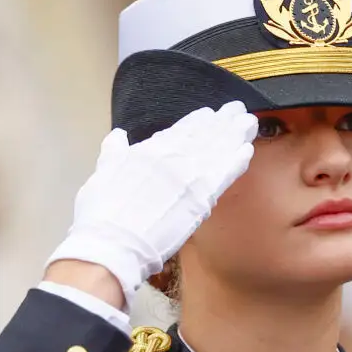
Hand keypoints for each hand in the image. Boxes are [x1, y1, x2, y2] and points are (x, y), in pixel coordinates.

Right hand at [46, 102, 257, 306]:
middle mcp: (172, 157)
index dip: (198, 121)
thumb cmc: (101, 213)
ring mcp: (189, 175)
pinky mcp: (202, 198)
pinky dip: (237, 160)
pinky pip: (225, 174)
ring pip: (218, 149)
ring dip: (235, 134)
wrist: (113, 241)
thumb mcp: (102, 172)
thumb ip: (113, 152)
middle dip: (222, 122)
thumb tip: (118, 136)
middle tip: (238, 110)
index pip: (180, 131)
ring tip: (249, 123)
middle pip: (204, 135)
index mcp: (150, 150)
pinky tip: (248, 150)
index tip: (210, 113)